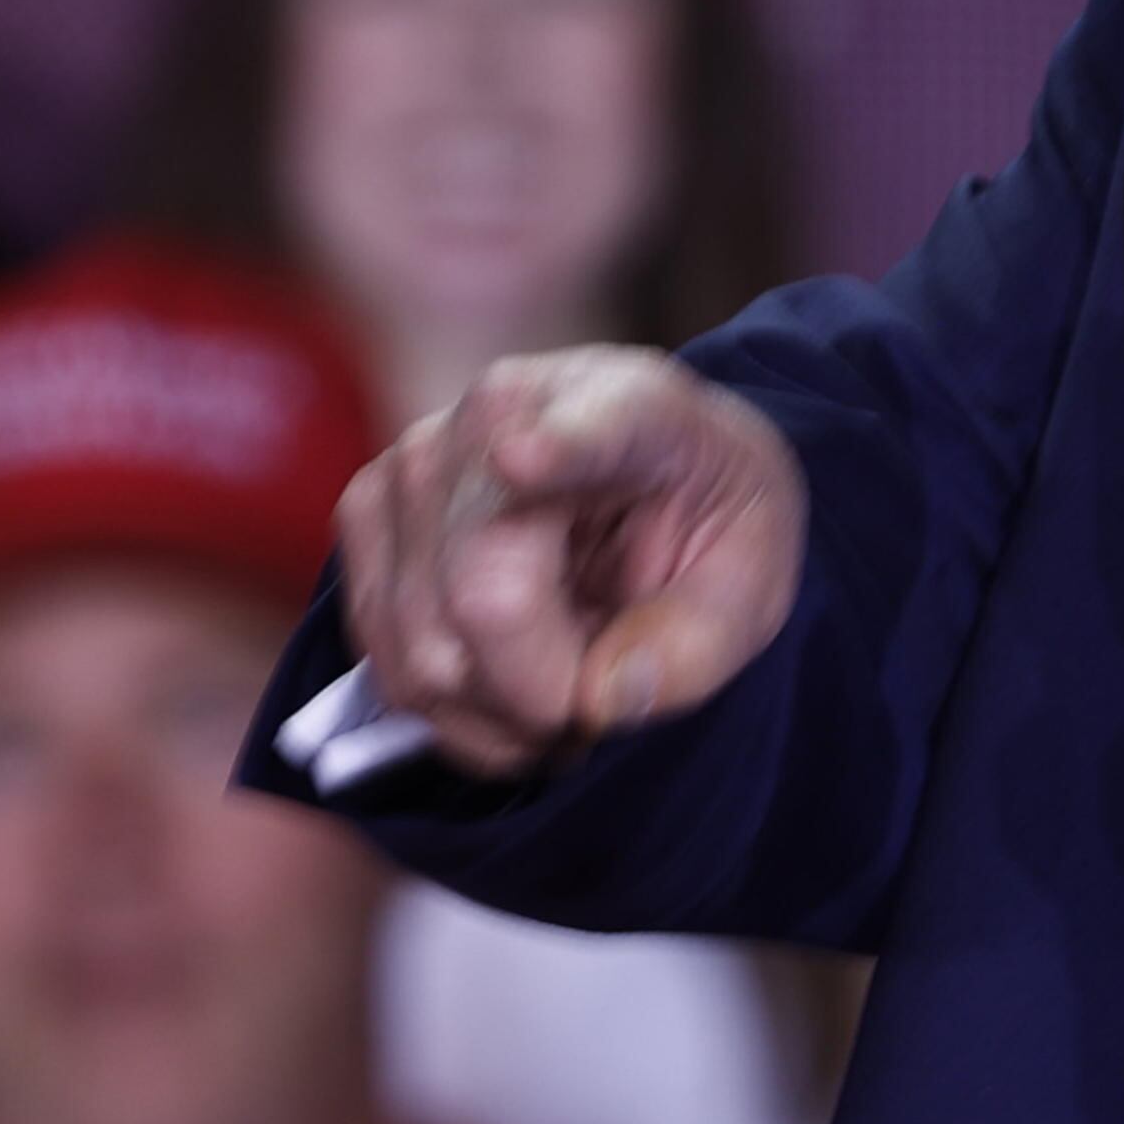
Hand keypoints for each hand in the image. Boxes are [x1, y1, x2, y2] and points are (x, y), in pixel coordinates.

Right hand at [333, 348, 809, 778]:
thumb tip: (601, 700)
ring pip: (424, 652)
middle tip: (603, 699)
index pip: (587, 433)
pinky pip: (386, 663)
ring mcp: (415, 459)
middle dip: (547, 697)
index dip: (555, 453)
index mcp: (629, 406)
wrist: (651, 470)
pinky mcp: (368, 512)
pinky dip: (452, 709)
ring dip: (498, 717)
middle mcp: (499, 415)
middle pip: (483, 601)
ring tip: (564, 687)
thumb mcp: (756, 583)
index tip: (523, 460)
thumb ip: (698, 646)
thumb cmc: (707, 520)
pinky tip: (508, 683)